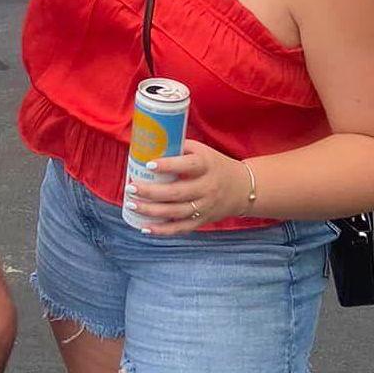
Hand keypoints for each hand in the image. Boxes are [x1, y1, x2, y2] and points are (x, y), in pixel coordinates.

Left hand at [124, 138, 255, 234]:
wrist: (243, 188)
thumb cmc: (214, 165)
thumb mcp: (202, 151)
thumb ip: (179, 148)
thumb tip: (148, 142)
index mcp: (206, 166)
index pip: (188, 166)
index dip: (168, 166)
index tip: (149, 164)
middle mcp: (207, 187)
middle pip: (176, 193)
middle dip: (151, 192)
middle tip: (131, 187)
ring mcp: (204, 207)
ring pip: (175, 212)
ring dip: (151, 210)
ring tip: (132, 204)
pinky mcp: (202, 221)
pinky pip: (180, 228)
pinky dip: (162, 230)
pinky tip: (144, 227)